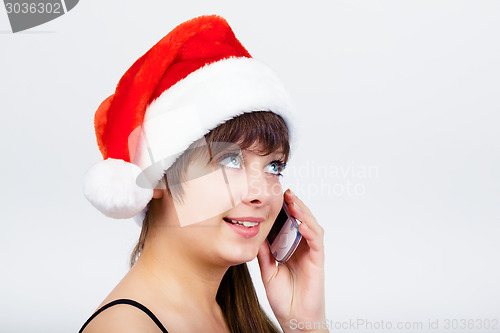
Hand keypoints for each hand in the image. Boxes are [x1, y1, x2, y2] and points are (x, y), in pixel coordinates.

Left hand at [257, 189, 327, 331]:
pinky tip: (301, 223)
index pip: (289, 224)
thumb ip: (264, 252)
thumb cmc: (284, 299)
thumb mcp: (267, 271)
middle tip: (284, 191)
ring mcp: (311, 254)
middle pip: (302, 220)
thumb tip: (254, 233)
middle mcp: (303, 248)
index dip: (283, 209)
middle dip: (294, 205)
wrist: (294, 320)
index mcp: (291, 249)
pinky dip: (309, 230)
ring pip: (311, 226)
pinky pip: (316, 242)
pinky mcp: (318, 262)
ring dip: (303, 212)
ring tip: (292, 201)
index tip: (274, 196)